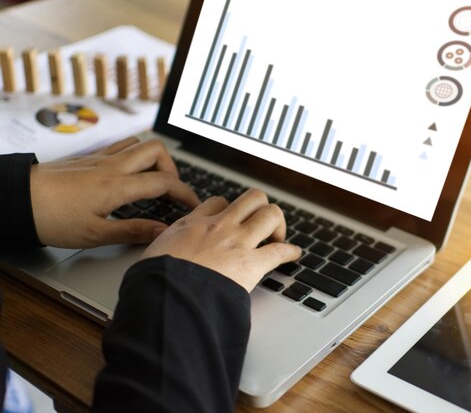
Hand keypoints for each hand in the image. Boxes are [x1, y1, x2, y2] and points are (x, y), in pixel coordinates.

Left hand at [30, 137, 199, 247]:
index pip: (164, 182)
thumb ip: (133, 231)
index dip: (185, 193)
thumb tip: (163, 232)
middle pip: (157, 150)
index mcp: (117, 186)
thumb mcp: (94, 234)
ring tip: (153, 181)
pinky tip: (129, 173)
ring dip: (154, 159)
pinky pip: (121, 146)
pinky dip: (135, 155)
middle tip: (171, 190)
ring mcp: (101, 158)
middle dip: (173, 169)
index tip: (193, 205)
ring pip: (139, 143)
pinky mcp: (89, 158)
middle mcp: (112, 166)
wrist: (16, 199)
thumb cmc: (51, 218)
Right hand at [142, 188, 300, 291]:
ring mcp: (237, 242)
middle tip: (260, 225)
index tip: (231, 218)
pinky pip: (279, 251)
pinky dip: (290, 252)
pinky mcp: (251, 264)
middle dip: (260, 208)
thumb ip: (161, 250)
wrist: (167, 297)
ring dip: (277, 224)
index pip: (217, 202)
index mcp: (193, 224)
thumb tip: (157, 258)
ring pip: (270, 214)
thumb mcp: (151, 256)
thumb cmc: (155, 281)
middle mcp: (219, 227)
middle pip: (251, 199)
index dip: (228, 209)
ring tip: (277, 237)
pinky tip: (293, 255)